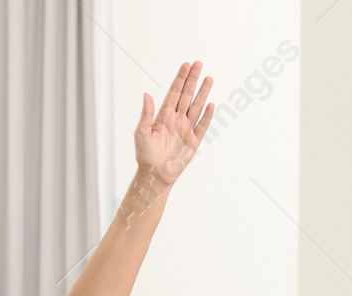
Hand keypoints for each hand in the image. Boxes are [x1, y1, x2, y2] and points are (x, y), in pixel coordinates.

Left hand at [135, 60, 214, 185]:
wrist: (155, 175)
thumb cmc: (145, 155)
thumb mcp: (141, 132)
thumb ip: (146, 114)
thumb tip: (147, 94)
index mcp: (164, 116)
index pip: (174, 93)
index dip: (180, 79)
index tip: (186, 65)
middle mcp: (176, 120)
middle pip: (187, 95)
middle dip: (193, 79)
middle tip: (199, 64)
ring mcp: (186, 129)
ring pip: (196, 106)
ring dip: (202, 93)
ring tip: (209, 78)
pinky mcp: (193, 142)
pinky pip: (202, 126)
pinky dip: (207, 116)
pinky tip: (211, 104)